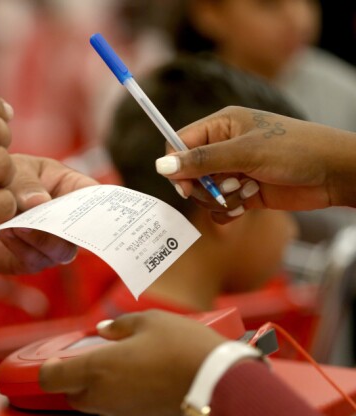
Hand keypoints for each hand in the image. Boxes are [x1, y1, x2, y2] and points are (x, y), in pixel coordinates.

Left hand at [0, 154, 98, 273]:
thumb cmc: (6, 179)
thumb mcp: (15, 170)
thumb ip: (25, 182)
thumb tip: (40, 201)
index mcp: (73, 191)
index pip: (98, 201)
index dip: (104, 208)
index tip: (96, 211)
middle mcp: (68, 222)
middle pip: (83, 234)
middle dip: (65, 227)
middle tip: (40, 216)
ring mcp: (51, 245)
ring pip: (60, 252)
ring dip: (40, 239)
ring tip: (16, 224)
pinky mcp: (30, 260)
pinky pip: (33, 260)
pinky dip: (20, 247)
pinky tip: (6, 232)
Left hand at [39, 310, 225, 415]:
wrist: (223, 384)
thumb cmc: (184, 347)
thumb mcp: (150, 321)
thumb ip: (120, 325)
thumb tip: (105, 330)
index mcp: (97, 369)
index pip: (50, 379)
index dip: (49, 371)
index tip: (57, 363)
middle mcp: (103, 398)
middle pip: (74, 397)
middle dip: (79, 382)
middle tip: (100, 364)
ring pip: (101, 409)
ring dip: (106, 395)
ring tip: (133, 375)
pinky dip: (132, 406)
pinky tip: (152, 391)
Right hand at [155, 106, 355, 222]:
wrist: (333, 174)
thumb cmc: (295, 151)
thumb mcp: (245, 152)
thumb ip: (201, 161)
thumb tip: (161, 165)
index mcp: (222, 125)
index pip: (180, 143)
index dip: (177, 165)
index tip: (185, 186)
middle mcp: (224, 146)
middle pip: (189, 172)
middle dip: (202, 187)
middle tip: (224, 190)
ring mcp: (234, 170)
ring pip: (203, 192)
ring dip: (219, 199)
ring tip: (245, 193)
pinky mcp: (243, 191)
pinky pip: (219, 206)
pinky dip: (228, 210)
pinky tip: (246, 205)